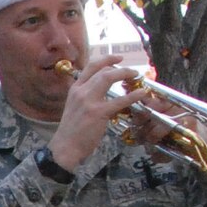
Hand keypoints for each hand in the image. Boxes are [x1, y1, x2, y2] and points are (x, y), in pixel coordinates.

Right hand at [50, 54, 143, 170]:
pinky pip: (119, 100)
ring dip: (125, 74)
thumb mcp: (75, 108)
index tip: (118, 59)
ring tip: (136, 77)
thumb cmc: (71, 131)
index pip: (90, 67)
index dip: (106, 59)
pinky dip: (133, 95)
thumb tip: (102, 93)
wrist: (65, 147)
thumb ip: (86, 97)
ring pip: (109, 77)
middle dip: (120, 67)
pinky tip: (142, 93)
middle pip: (103, 70)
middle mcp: (80, 91)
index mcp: (75, 90)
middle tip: (132, 71)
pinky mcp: (98, 112)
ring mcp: (89, 101)